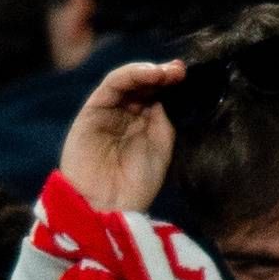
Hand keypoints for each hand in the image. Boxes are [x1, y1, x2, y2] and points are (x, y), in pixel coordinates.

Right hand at [60, 58, 186, 214]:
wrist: (107, 207)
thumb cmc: (135, 186)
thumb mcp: (160, 149)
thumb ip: (162, 120)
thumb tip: (164, 94)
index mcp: (141, 124)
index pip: (156, 95)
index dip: (170, 84)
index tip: (187, 77)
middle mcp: (124, 115)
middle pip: (143, 85)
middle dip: (162, 75)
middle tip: (180, 71)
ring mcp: (107, 112)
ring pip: (127, 81)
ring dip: (148, 72)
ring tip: (166, 72)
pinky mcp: (91, 111)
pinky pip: (110, 86)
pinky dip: (130, 75)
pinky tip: (148, 74)